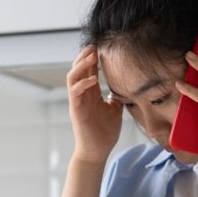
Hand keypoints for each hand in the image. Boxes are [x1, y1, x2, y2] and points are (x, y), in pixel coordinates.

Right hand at [66, 44, 122, 164]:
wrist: (97, 151)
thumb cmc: (105, 132)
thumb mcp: (115, 110)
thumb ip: (117, 97)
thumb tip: (125, 87)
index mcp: (91, 93)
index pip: (90, 70)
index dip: (94, 57)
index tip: (102, 45)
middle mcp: (82, 94)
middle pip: (78, 68)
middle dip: (85, 55)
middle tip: (95, 44)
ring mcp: (77, 101)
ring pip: (73, 76)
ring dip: (81, 65)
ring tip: (91, 56)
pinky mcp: (76, 110)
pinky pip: (75, 92)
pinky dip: (83, 84)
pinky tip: (93, 79)